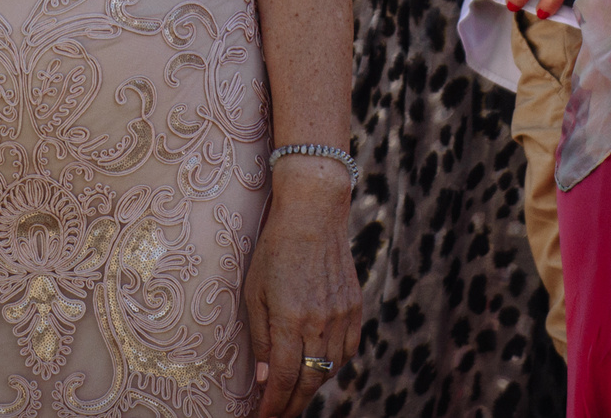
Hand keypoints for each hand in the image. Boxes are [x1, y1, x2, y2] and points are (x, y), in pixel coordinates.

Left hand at [245, 162, 360, 416]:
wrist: (314, 213)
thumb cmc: (275, 250)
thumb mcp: (255, 292)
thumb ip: (260, 338)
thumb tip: (264, 379)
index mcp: (290, 319)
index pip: (283, 378)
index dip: (274, 405)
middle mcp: (319, 322)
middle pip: (309, 382)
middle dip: (292, 405)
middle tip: (279, 415)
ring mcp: (342, 316)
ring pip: (330, 370)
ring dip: (312, 387)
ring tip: (295, 395)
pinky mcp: (355, 308)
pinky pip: (347, 351)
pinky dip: (333, 366)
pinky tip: (320, 368)